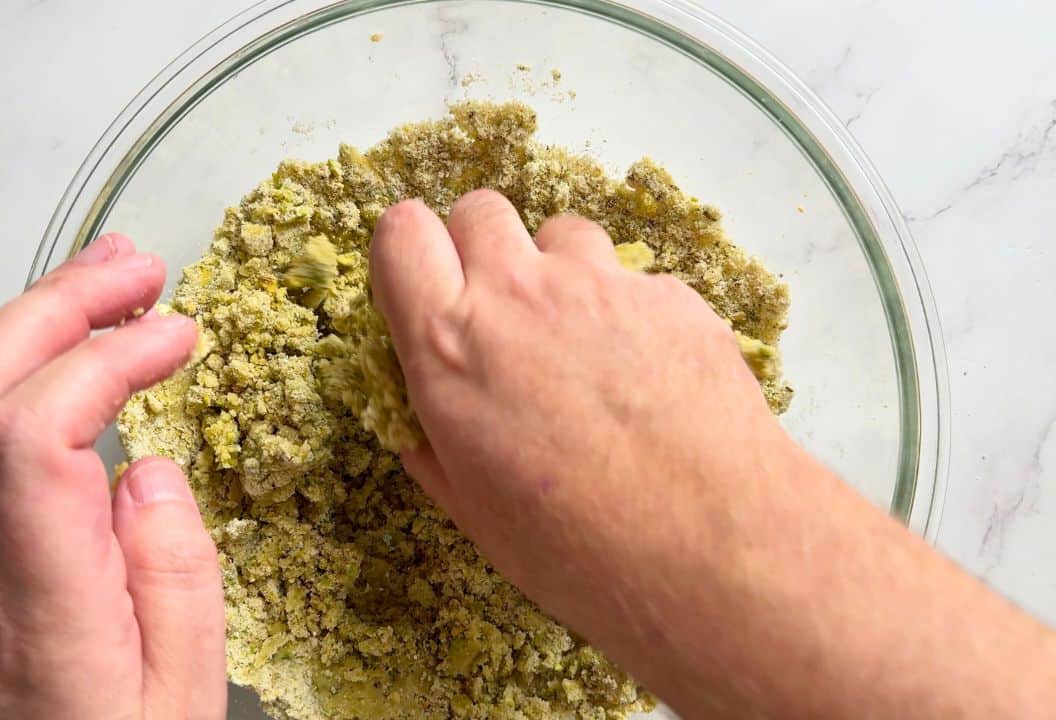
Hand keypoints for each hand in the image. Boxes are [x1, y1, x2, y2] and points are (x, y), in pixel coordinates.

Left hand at [0, 234, 224, 718]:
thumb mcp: (183, 699)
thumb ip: (175, 576)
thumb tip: (149, 468)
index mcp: (34, 607)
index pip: (28, 438)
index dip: (100, 360)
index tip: (177, 334)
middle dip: (53, 306)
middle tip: (136, 268)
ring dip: (31, 324)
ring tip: (111, 285)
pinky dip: (20, 371)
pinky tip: (73, 359)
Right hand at [370, 189, 791, 695]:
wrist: (710, 548)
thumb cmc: (578, 549)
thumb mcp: (475, 512)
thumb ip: (436, 448)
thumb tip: (424, 426)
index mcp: (451, 346)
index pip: (400, 233)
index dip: (408, 251)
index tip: (424, 285)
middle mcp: (519, 295)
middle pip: (479, 209)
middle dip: (481, 247)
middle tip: (502, 312)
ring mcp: (600, 286)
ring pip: (561, 233)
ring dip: (559, 272)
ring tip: (583, 342)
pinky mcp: (670, 294)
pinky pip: (632, 280)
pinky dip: (629, 313)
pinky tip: (649, 376)